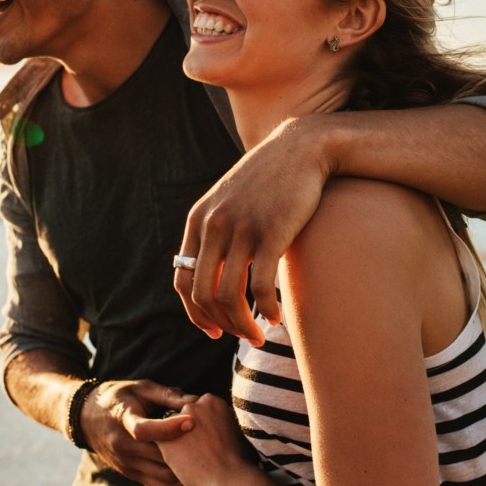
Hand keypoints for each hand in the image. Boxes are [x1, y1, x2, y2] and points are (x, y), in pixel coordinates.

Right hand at [79, 379, 196, 485]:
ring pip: (161, 476)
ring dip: (183, 468)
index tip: (192, 421)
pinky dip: (175, 479)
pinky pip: (158, 485)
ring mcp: (126, 464)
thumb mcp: (140, 388)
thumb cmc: (119, 397)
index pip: (144, 430)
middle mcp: (122, 446)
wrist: (86, 418)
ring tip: (201, 456)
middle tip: (207, 440)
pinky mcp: (130, 474)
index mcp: (123, 420)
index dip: (170, 428)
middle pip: (158, 456)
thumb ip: (168, 394)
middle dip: (184, 450)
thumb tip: (195, 401)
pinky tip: (188, 467)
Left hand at [156, 394, 252, 485]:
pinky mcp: (164, 439)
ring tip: (195, 460)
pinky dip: (170, 454)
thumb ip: (219, 422)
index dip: (203, 428)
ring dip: (178, 442)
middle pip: (184, 418)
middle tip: (202, 451)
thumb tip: (215, 427)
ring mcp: (178, 421)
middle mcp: (194, 405)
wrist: (228, 479)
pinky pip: (163, 445)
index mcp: (212, 401)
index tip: (211, 442)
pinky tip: (185, 465)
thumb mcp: (234, 431)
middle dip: (189, 432)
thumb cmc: (238, 461)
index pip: (199, 410)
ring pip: (171, 431)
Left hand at [174, 116, 330, 344]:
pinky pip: (260, 287)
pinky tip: (277, 318)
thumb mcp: (230, 200)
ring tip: (258, 337)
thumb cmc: (269, 180)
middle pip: (203, 293)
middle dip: (220, 324)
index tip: (213, 329)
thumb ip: (217, 231)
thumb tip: (213, 272)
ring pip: (229, 296)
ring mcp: (241, 229)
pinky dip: (266, 310)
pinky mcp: (271, 233)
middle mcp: (214, 225)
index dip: (195, 312)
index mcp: (198, 220)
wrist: (301, 148)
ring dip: (242, 326)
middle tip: (240, 337)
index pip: (183, 279)